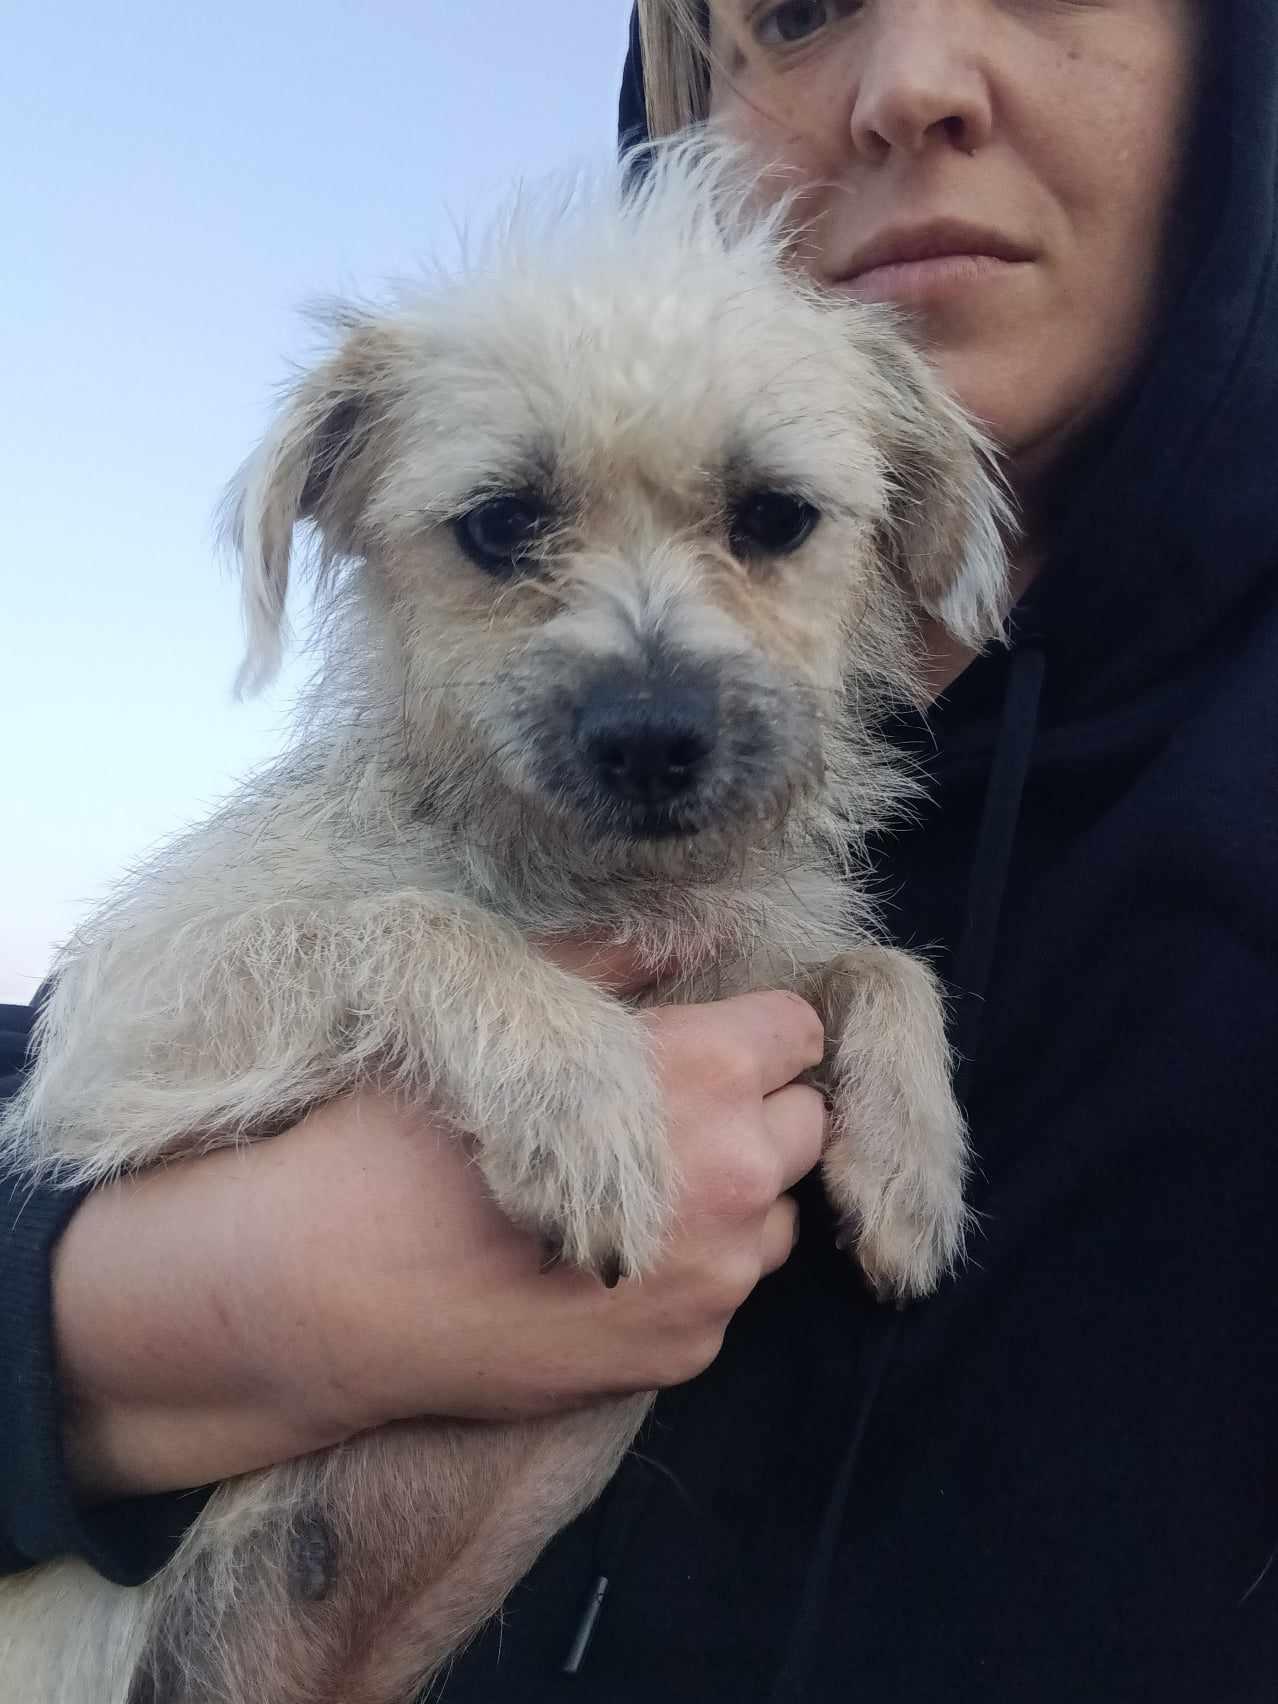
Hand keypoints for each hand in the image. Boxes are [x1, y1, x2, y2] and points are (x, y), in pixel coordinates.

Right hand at [53, 947, 824, 1499]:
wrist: (326, 1289)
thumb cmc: (403, 1134)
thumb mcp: (503, 1020)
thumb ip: (614, 965)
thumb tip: (690, 930)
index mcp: (700, 1072)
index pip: (800, 1032)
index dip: (754, 1032)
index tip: (706, 1044)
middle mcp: (729, 1175)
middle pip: (804, 1124)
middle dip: (755, 1112)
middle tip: (667, 1117)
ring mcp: (714, 1278)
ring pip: (776, 1217)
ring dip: (736, 1198)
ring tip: (635, 1194)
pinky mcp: (684, 1353)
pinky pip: (729, 1296)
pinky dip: (693, 1274)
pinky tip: (605, 1264)